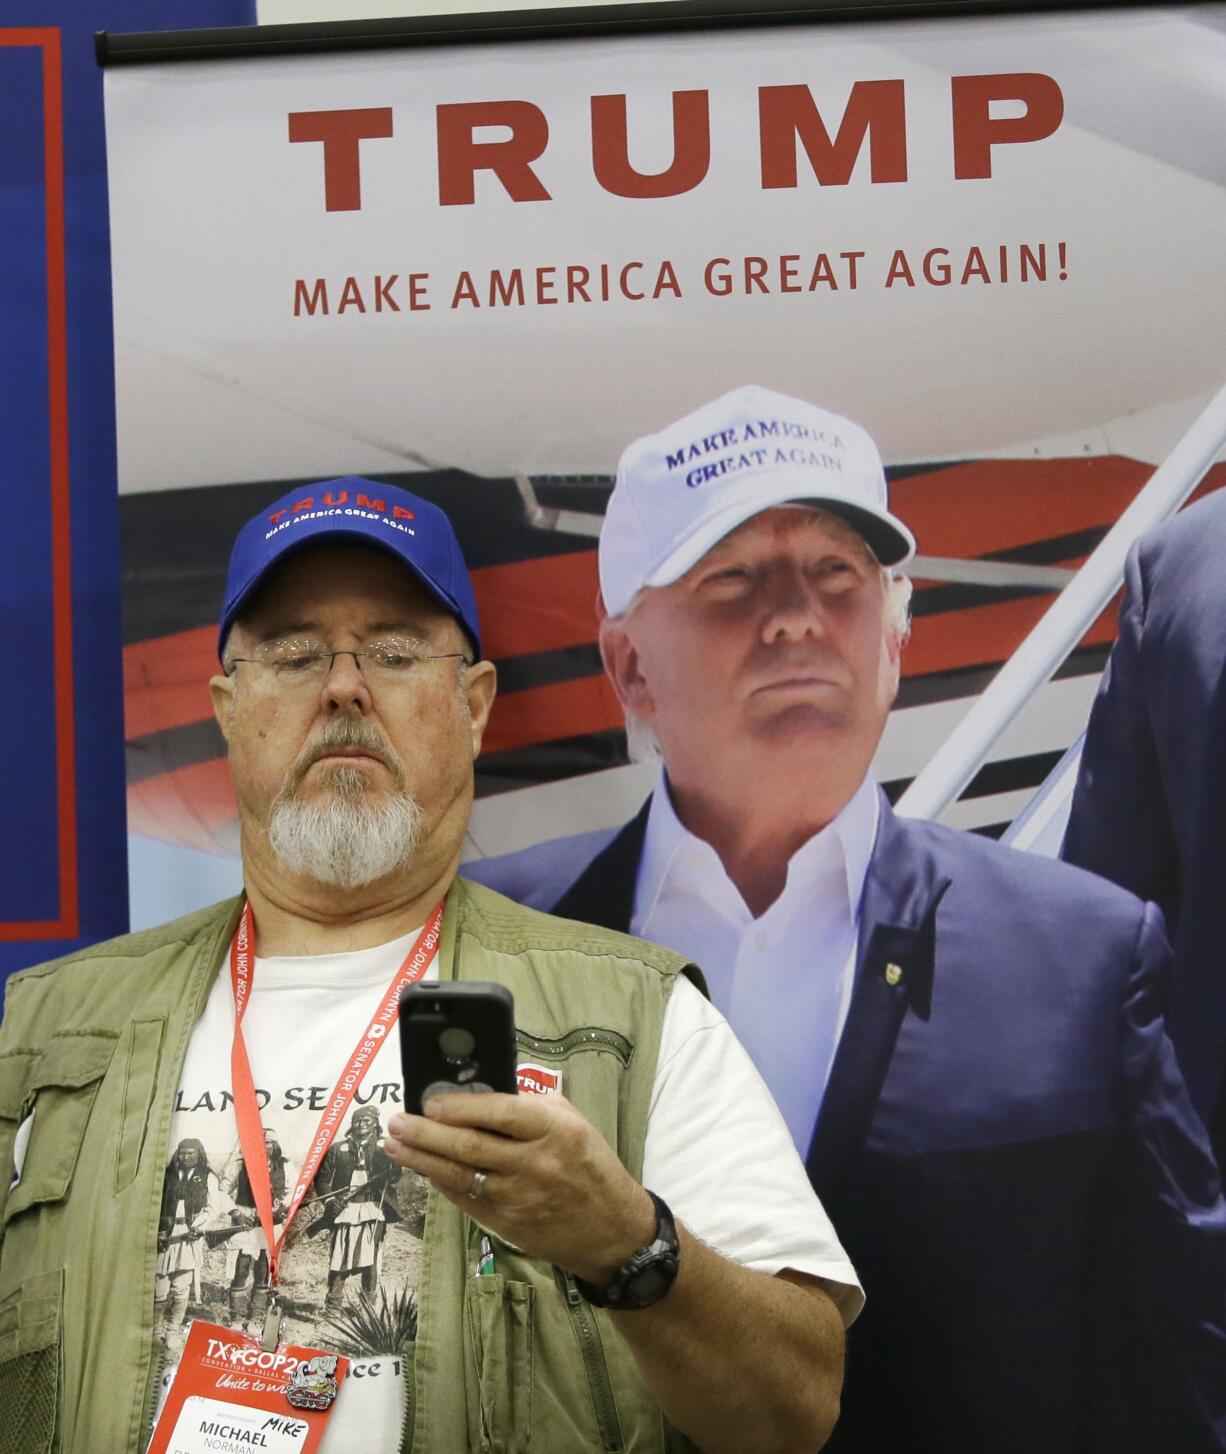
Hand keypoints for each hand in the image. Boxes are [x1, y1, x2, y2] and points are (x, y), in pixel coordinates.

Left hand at [385, 1093, 655, 1285]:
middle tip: (398, 1121)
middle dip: (426, 1133)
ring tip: (395, 1144)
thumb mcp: (573, 1122)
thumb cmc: (591, 1164)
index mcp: (554, 1130)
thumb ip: (531, 1106)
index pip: (501, 1113)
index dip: (462, 1107)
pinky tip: (422, 1169)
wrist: (611, 1229)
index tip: (431, 1101)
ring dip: (421, 1159)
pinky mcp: (507, 1224)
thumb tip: (483, 1095)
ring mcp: (518, 1198)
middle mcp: (534, 1164)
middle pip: (470, 1146)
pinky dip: (440, 1182)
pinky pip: (465, 1200)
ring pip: (459, 1175)